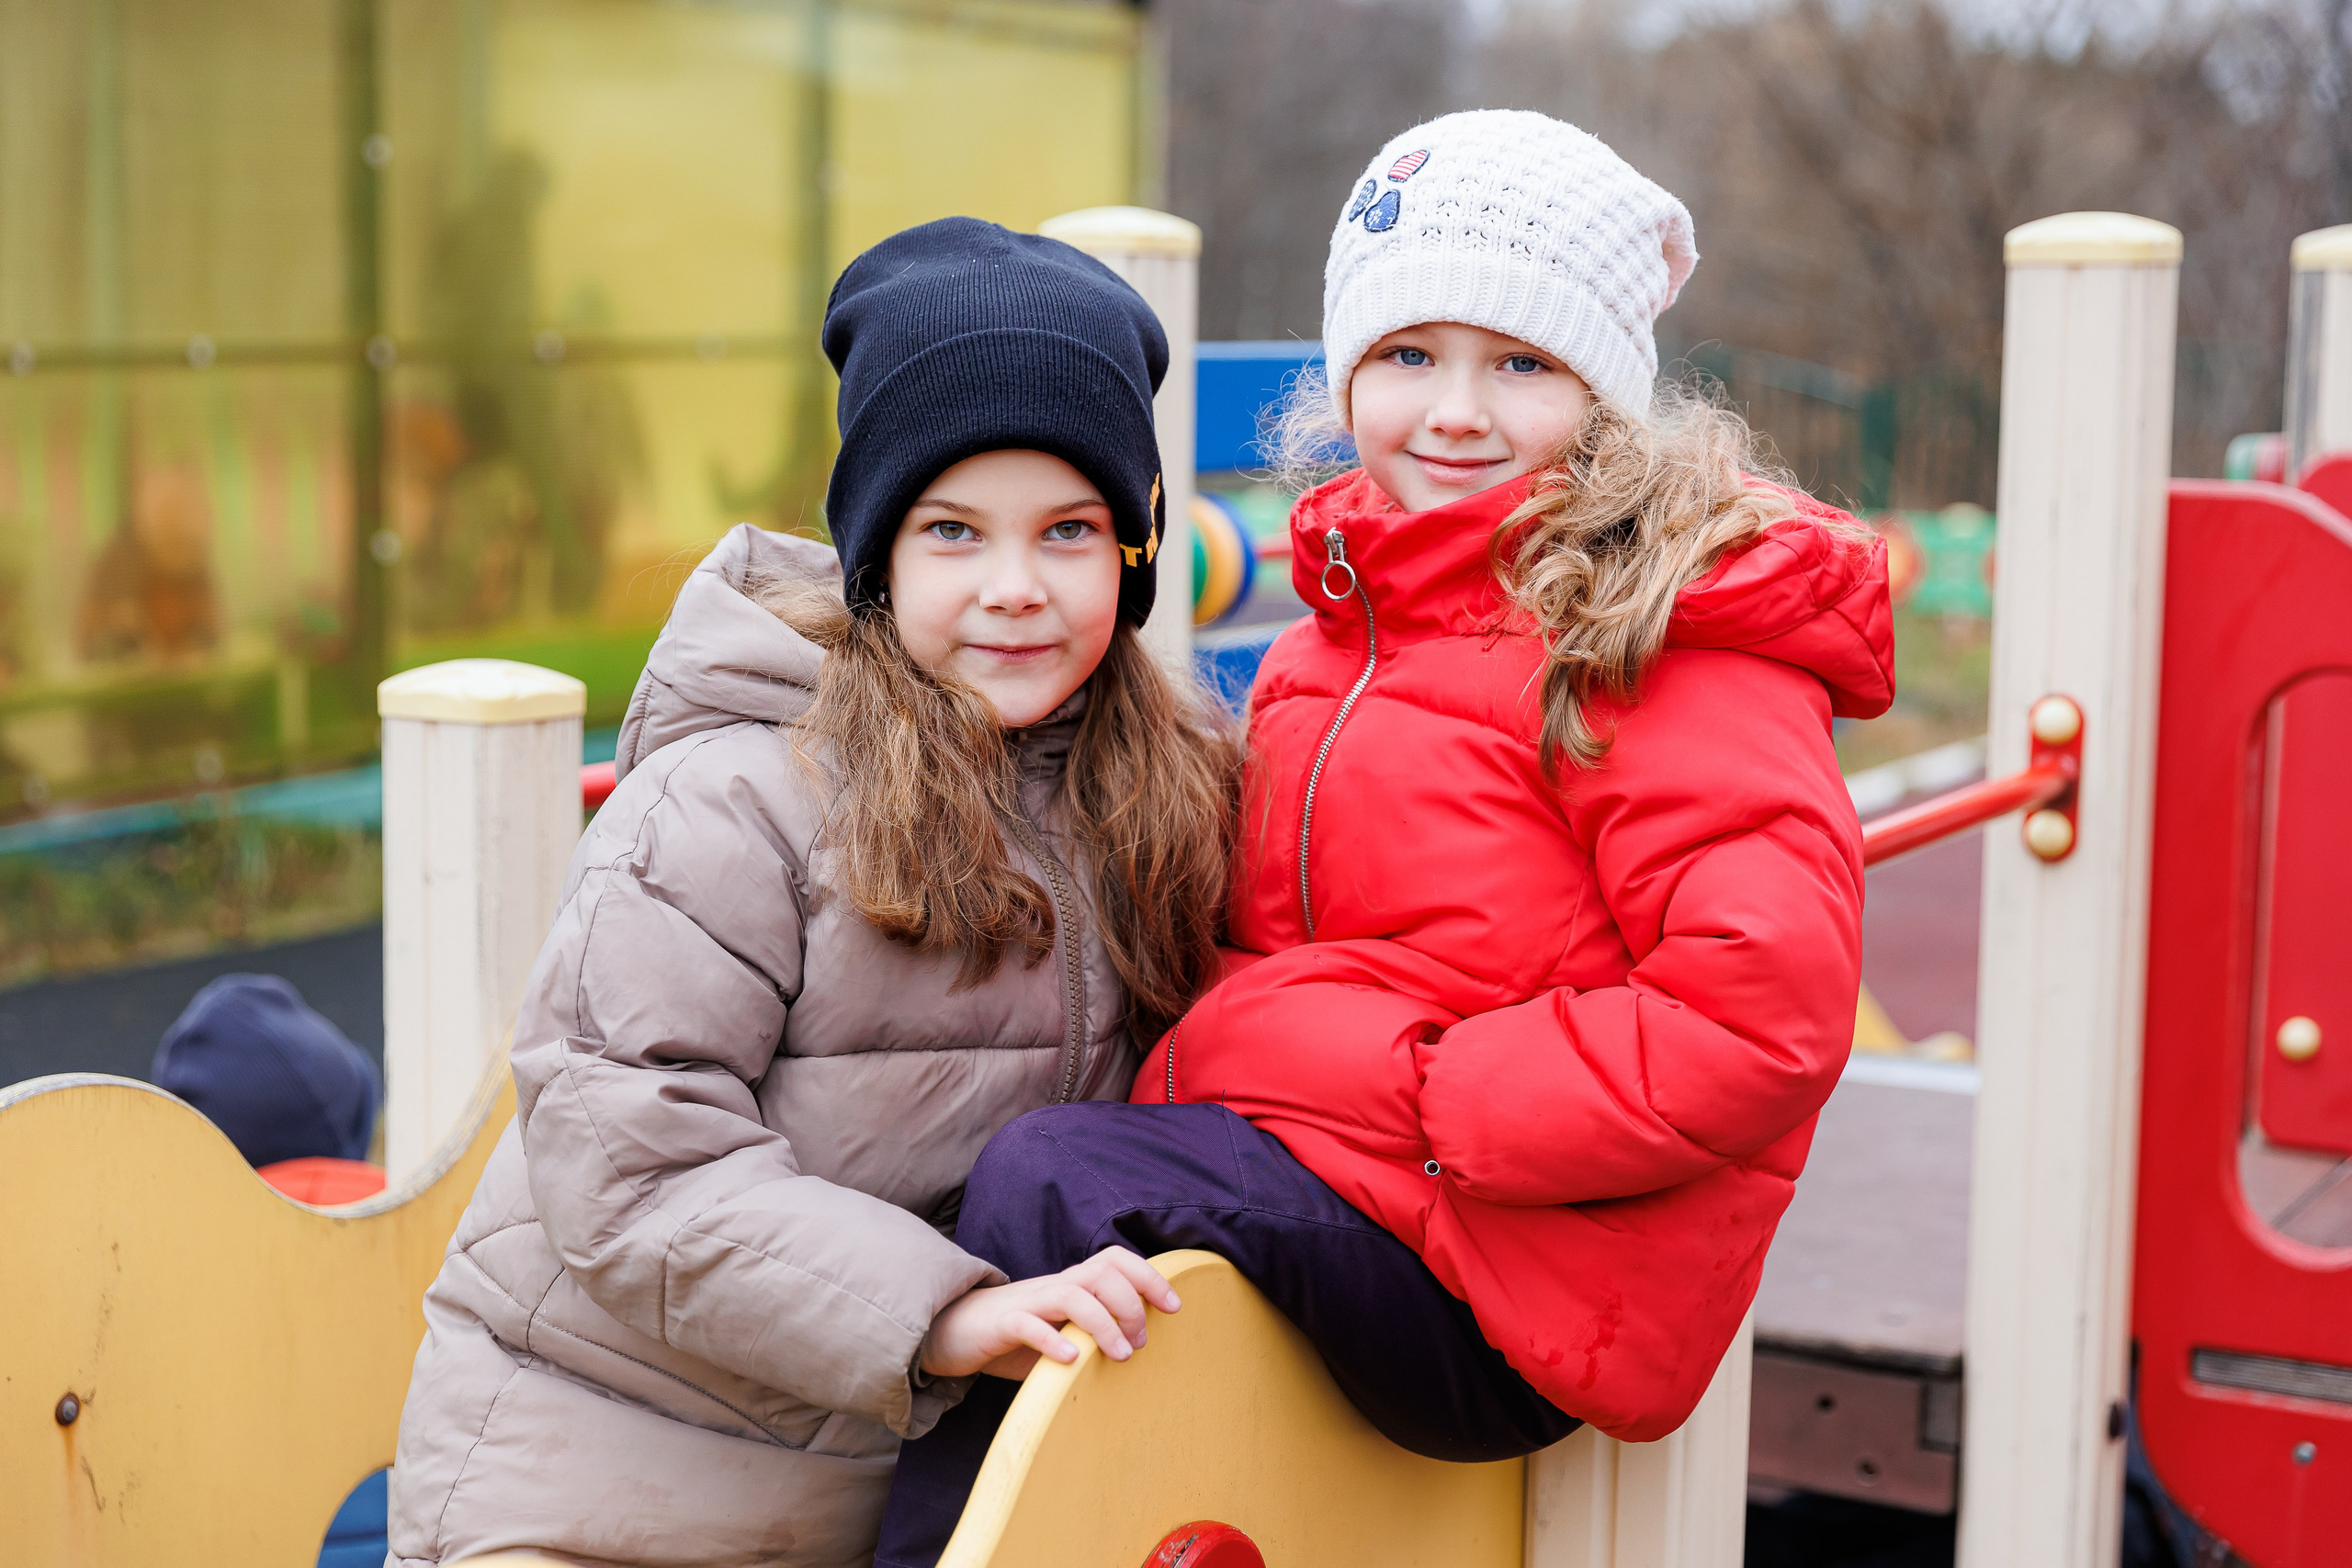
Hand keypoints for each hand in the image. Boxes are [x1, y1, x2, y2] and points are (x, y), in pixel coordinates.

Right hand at [920, 1247, 1181, 1380]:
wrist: (953, 1333)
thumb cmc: (1015, 1337)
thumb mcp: (1062, 1333)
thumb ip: (1093, 1335)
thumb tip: (1139, 1354)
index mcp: (1071, 1285)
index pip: (1116, 1261)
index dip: (1149, 1277)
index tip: (1174, 1307)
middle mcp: (1054, 1286)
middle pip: (1102, 1272)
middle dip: (1131, 1304)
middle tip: (1140, 1343)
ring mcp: (1028, 1303)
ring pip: (1073, 1293)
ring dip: (1103, 1323)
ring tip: (1119, 1354)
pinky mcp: (1002, 1325)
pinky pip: (1028, 1325)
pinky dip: (1052, 1339)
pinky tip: (1070, 1359)